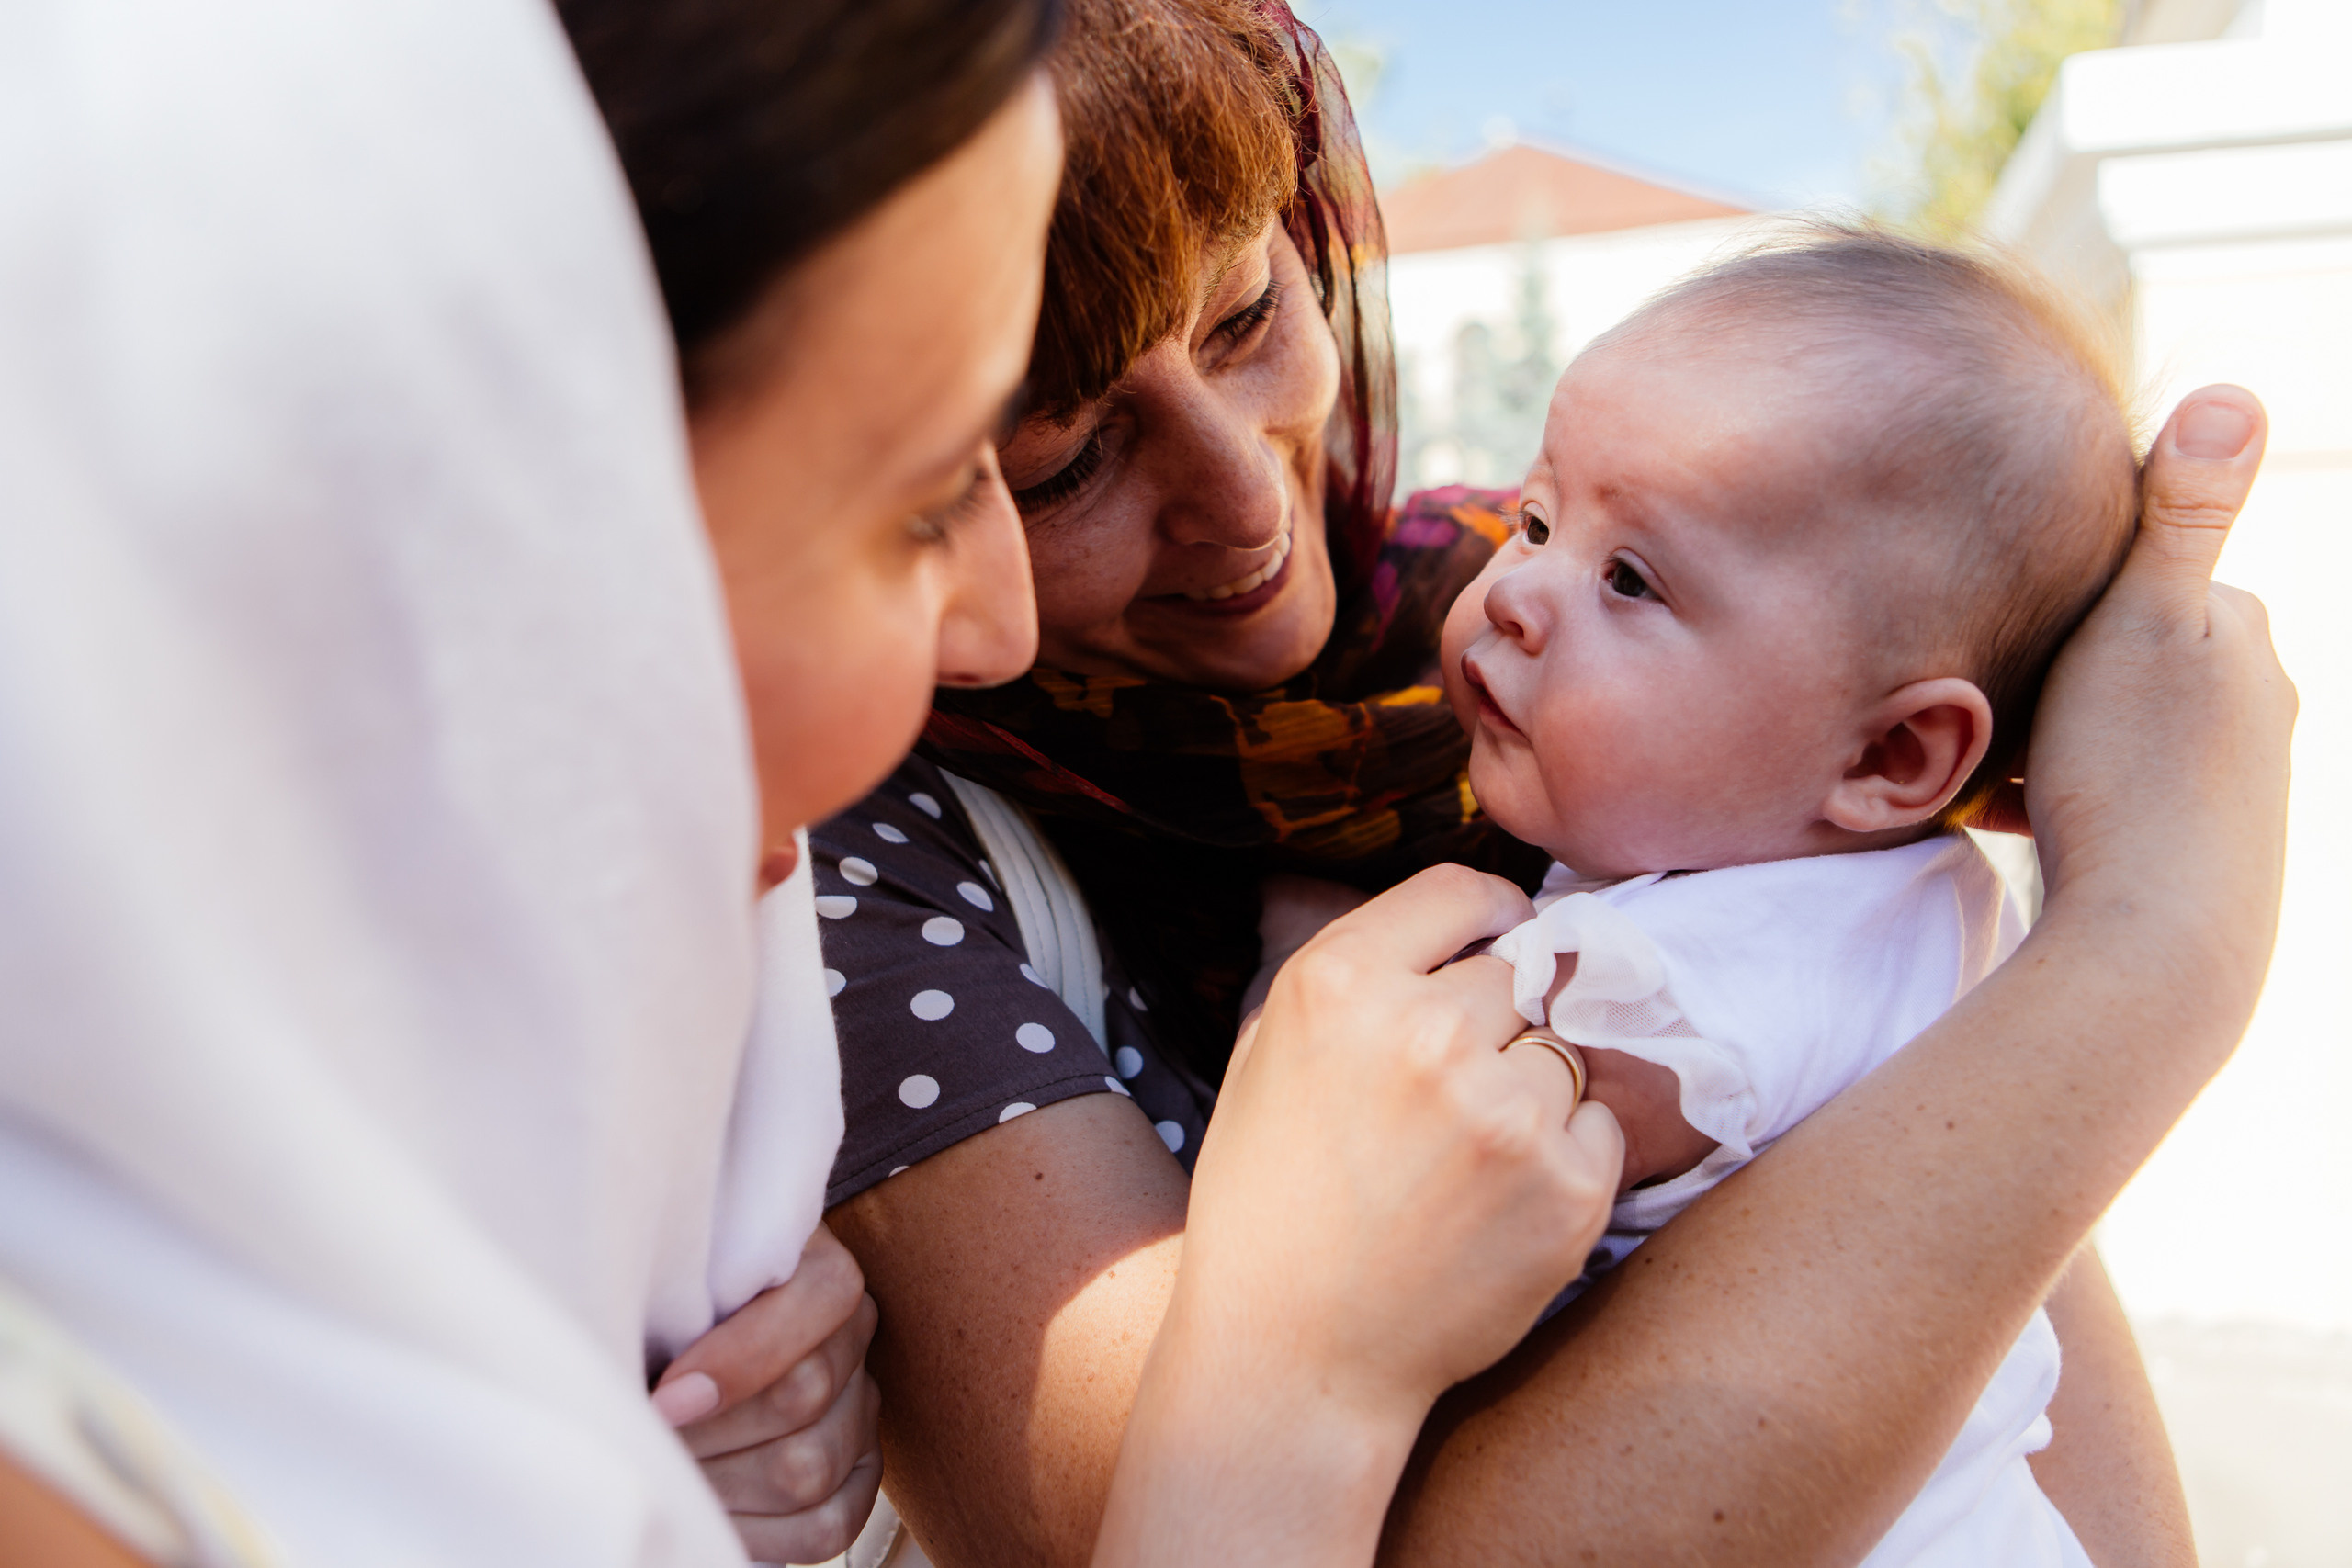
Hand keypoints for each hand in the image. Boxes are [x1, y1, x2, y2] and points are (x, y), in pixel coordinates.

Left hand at [652, 1225, 883, 1564]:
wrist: (681, 1343)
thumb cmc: (673, 1305)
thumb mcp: (678, 1279)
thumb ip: (679, 1298)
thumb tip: (664, 1389)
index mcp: (824, 1273)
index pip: (815, 1307)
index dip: (738, 1362)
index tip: (664, 1400)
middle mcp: (854, 1339)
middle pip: (802, 1398)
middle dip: (710, 1434)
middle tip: (649, 1444)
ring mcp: (862, 1411)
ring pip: (808, 1470)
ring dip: (721, 1485)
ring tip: (668, 1476)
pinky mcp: (859, 1477)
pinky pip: (826, 1526)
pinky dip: (757, 1533)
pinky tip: (708, 1513)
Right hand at [1196, 864, 1625, 1424]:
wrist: (1295, 1356)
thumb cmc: (1272, 1201)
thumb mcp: (1266, 1051)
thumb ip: (1353, 967)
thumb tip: (1447, 911)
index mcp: (1341, 984)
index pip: (1462, 891)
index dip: (1485, 919)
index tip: (1493, 947)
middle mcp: (1428, 1033)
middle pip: (1518, 975)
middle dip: (1496, 1021)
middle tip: (1452, 1092)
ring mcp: (1507, 1113)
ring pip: (1562, 1052)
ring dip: (1532, 1089)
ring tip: (1466, 1158)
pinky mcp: (1568, 1190)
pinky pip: (1600, 1126)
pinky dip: (1567, 1154)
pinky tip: (1499, 1199)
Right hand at [2022, 386, 2293, 1031]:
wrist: (2159, 942)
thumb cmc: (2137, 774)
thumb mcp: (2143, 619)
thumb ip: (2183, 508)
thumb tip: (2234, 389)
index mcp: (2247, 637)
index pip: (2149, 579)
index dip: (2071, 598)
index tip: (2018, 632)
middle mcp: (2263, 705)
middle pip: (2132, 657)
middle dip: (2062, 672)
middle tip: (1995, 702)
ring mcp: (2239, 782)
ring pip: (2120, 729)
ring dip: (2058, 738)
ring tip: (1993, 767)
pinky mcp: (2207, 848)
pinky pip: (2116, 798)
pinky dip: (2066, 798)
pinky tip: (2009, 820)